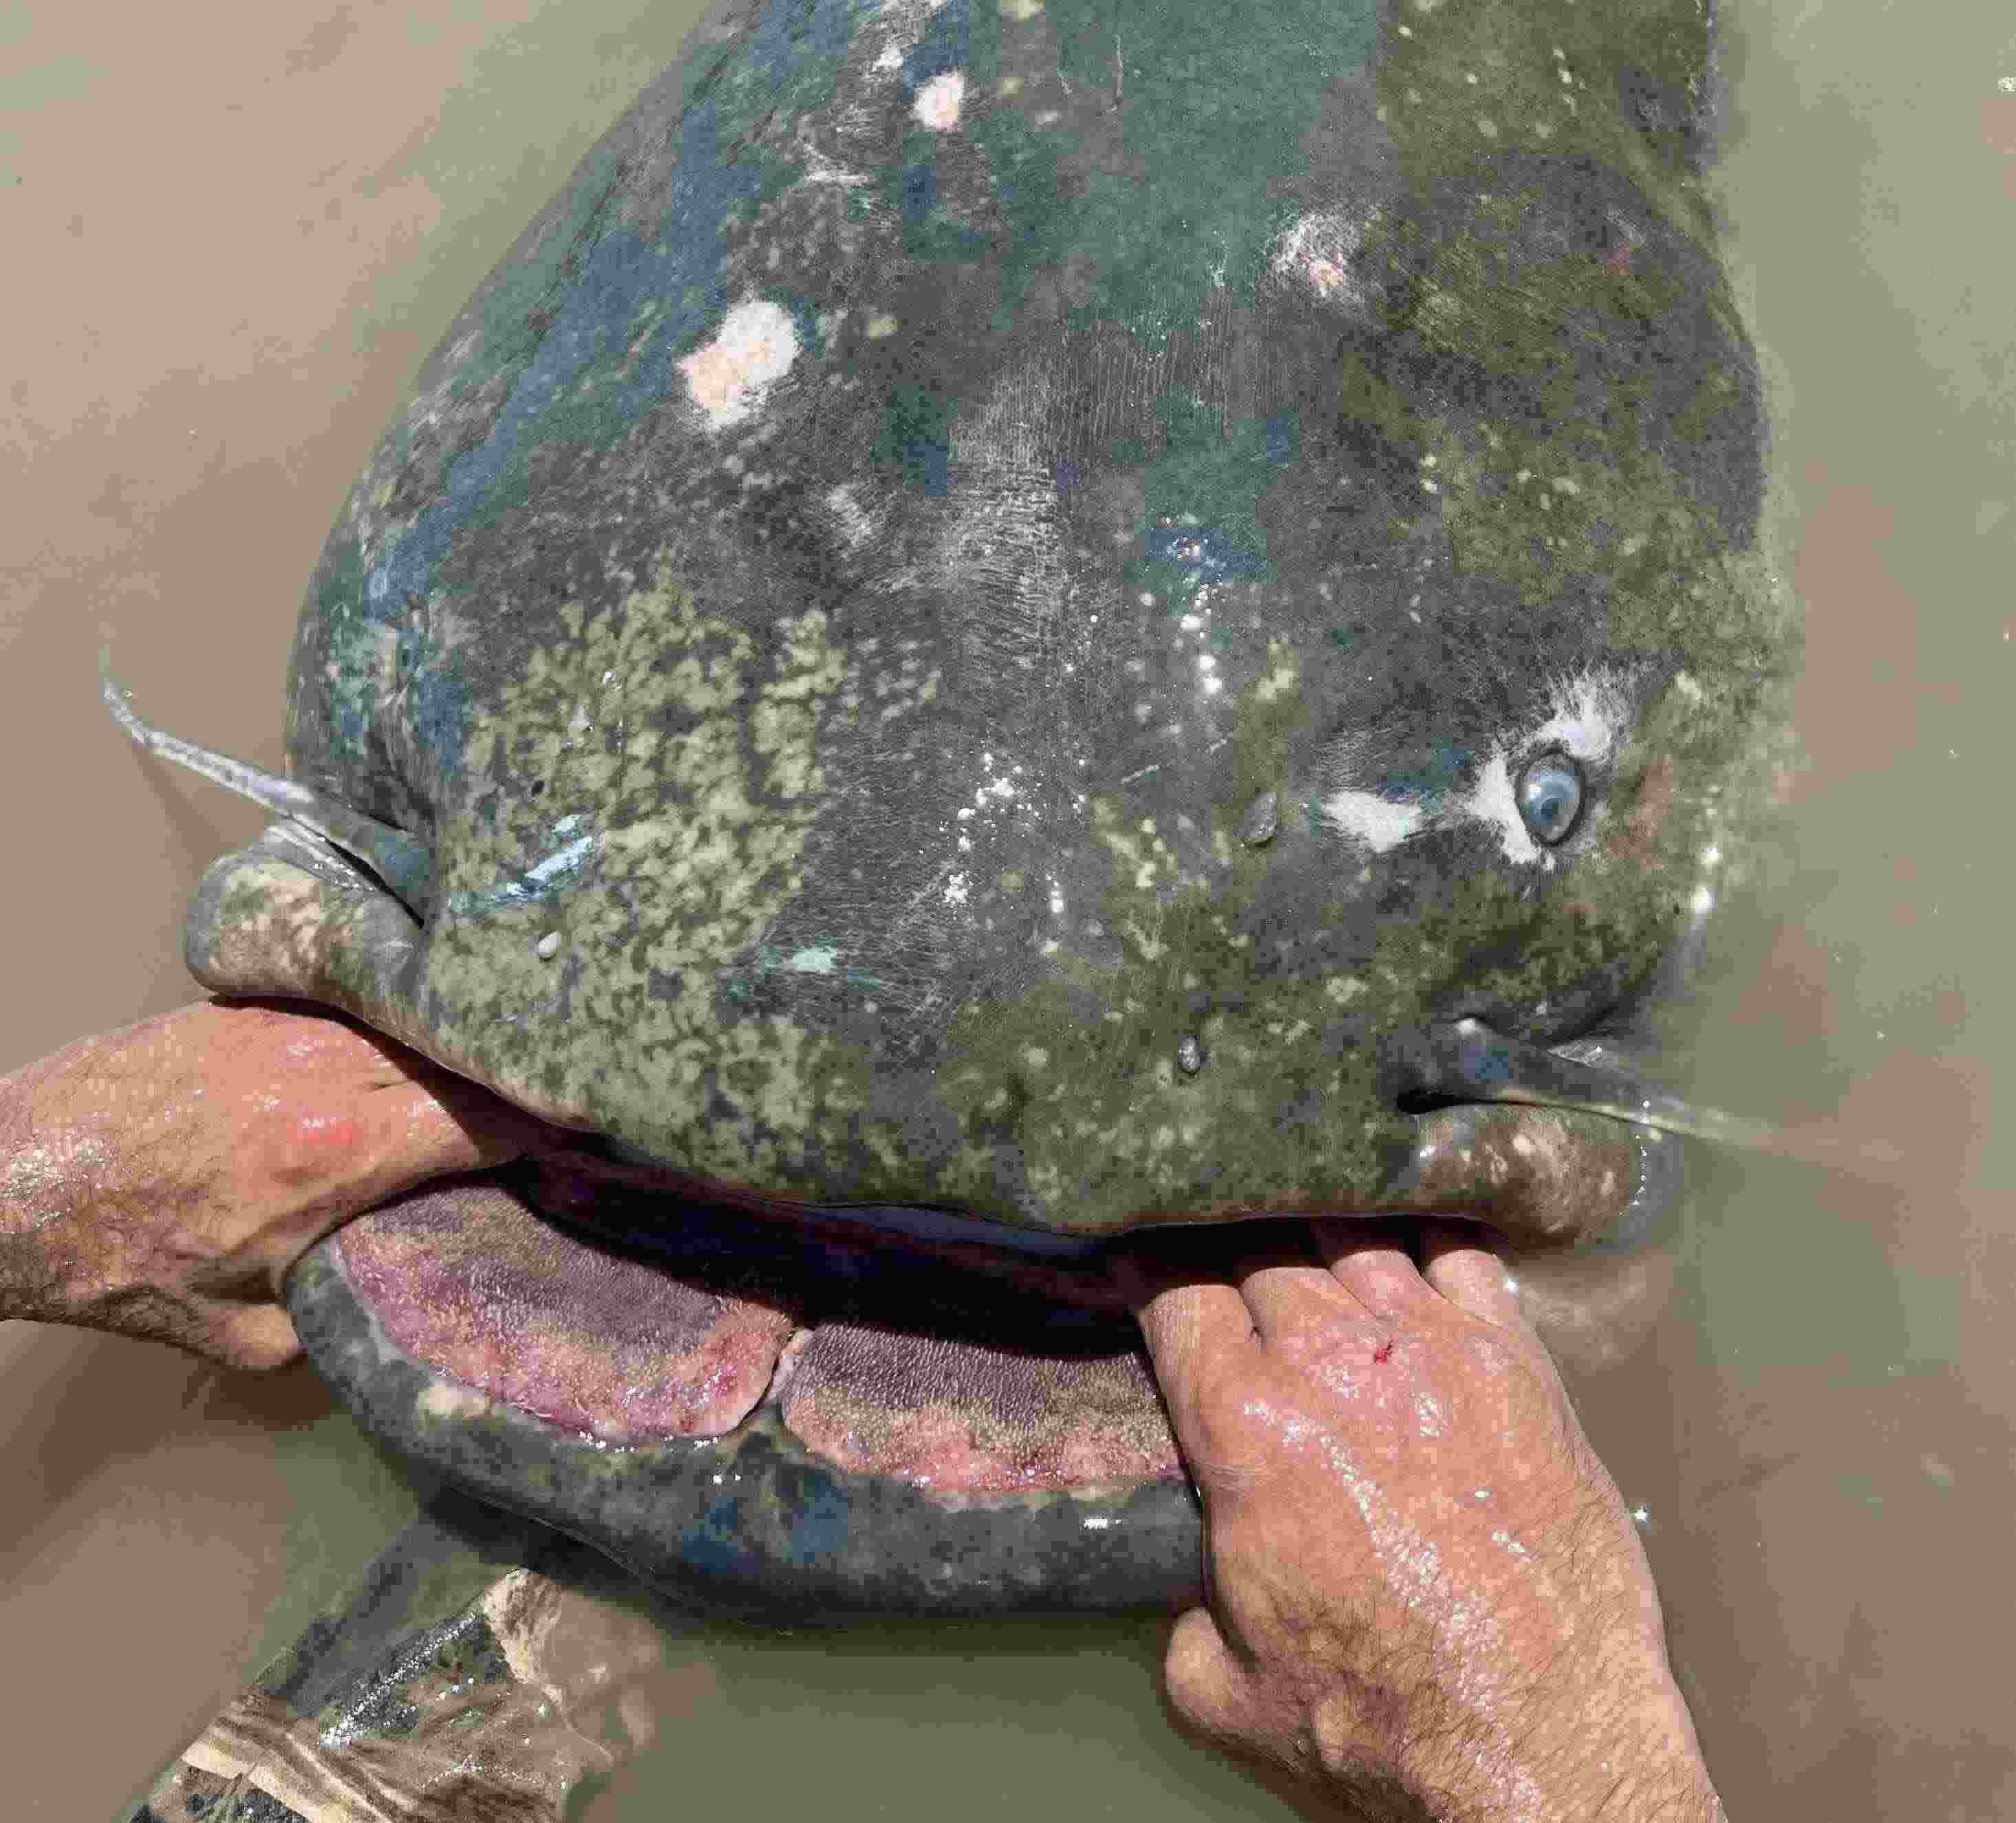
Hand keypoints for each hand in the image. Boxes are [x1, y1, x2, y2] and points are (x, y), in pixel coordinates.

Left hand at [0, 999, 555, 1367]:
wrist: (8, 1183)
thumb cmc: (123, 1265)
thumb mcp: (247, 1334)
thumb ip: (341, 1311)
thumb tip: (402, 1300)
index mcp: (336, 1156)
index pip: (486, 1119)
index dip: (544, 1128)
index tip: (576, 1139)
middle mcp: (324, 1074)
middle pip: (463, 1060)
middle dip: (513, 1082)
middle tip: (551, 1102)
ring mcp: (285, 1028)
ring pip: (410, 1024)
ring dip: (453, 1050)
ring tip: (488, 1070)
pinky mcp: (248, 1007)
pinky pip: (352, 1008)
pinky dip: (391, 1029)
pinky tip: (405, 1047)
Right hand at [1122, 1221, 1720, 1821]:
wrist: (1542, 1750)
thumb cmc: (1384, 1727)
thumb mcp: (1220, 1694)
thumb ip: (1181, 1616)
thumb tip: (1189, 1589)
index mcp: (1247, 1430)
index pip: (1175, 1294)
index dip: (1151, 1269)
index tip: (1144, 1260)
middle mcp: (1334, 1366)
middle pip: (1260, 1251)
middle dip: (1232, 1256)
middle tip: (1228, 1267)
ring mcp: (1434, 1351)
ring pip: (1353, 1238)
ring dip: (1320, 1244)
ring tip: (1311, 1251)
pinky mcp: (1517, 1362)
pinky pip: (1457, 1255)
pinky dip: (1422, 1246)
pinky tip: (1408, 1258)